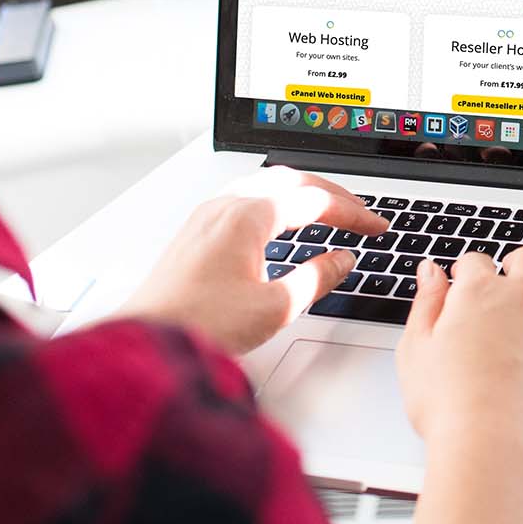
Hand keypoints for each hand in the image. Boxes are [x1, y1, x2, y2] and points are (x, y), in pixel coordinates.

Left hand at [120, 167, 384, 354]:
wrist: (147, 343)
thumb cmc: (199, 325)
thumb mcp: (275, 307)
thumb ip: (317, 277)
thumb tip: (341, 260)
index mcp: (247, 216)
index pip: (314, 199)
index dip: (352, 212)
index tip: (375, 227)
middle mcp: (224, 207)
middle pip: (289, 181)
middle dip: (331, 195)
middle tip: (359, 214)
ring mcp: (206, 217)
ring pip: (264, 186)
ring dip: (301, 194)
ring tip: (326, 211)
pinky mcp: (195, 234)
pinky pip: (244, 200)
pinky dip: (275, 203)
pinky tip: (280, 224)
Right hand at [397, 249, 522, 467]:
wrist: (489, 442)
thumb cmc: (449, 405)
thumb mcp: (416, 349)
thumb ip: (426, 303)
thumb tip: (430, 272)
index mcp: (477, 294)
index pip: (475, 261)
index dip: (467, 270)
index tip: (464, 281)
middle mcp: (520, 298)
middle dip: (516, 263)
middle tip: (509, 276)